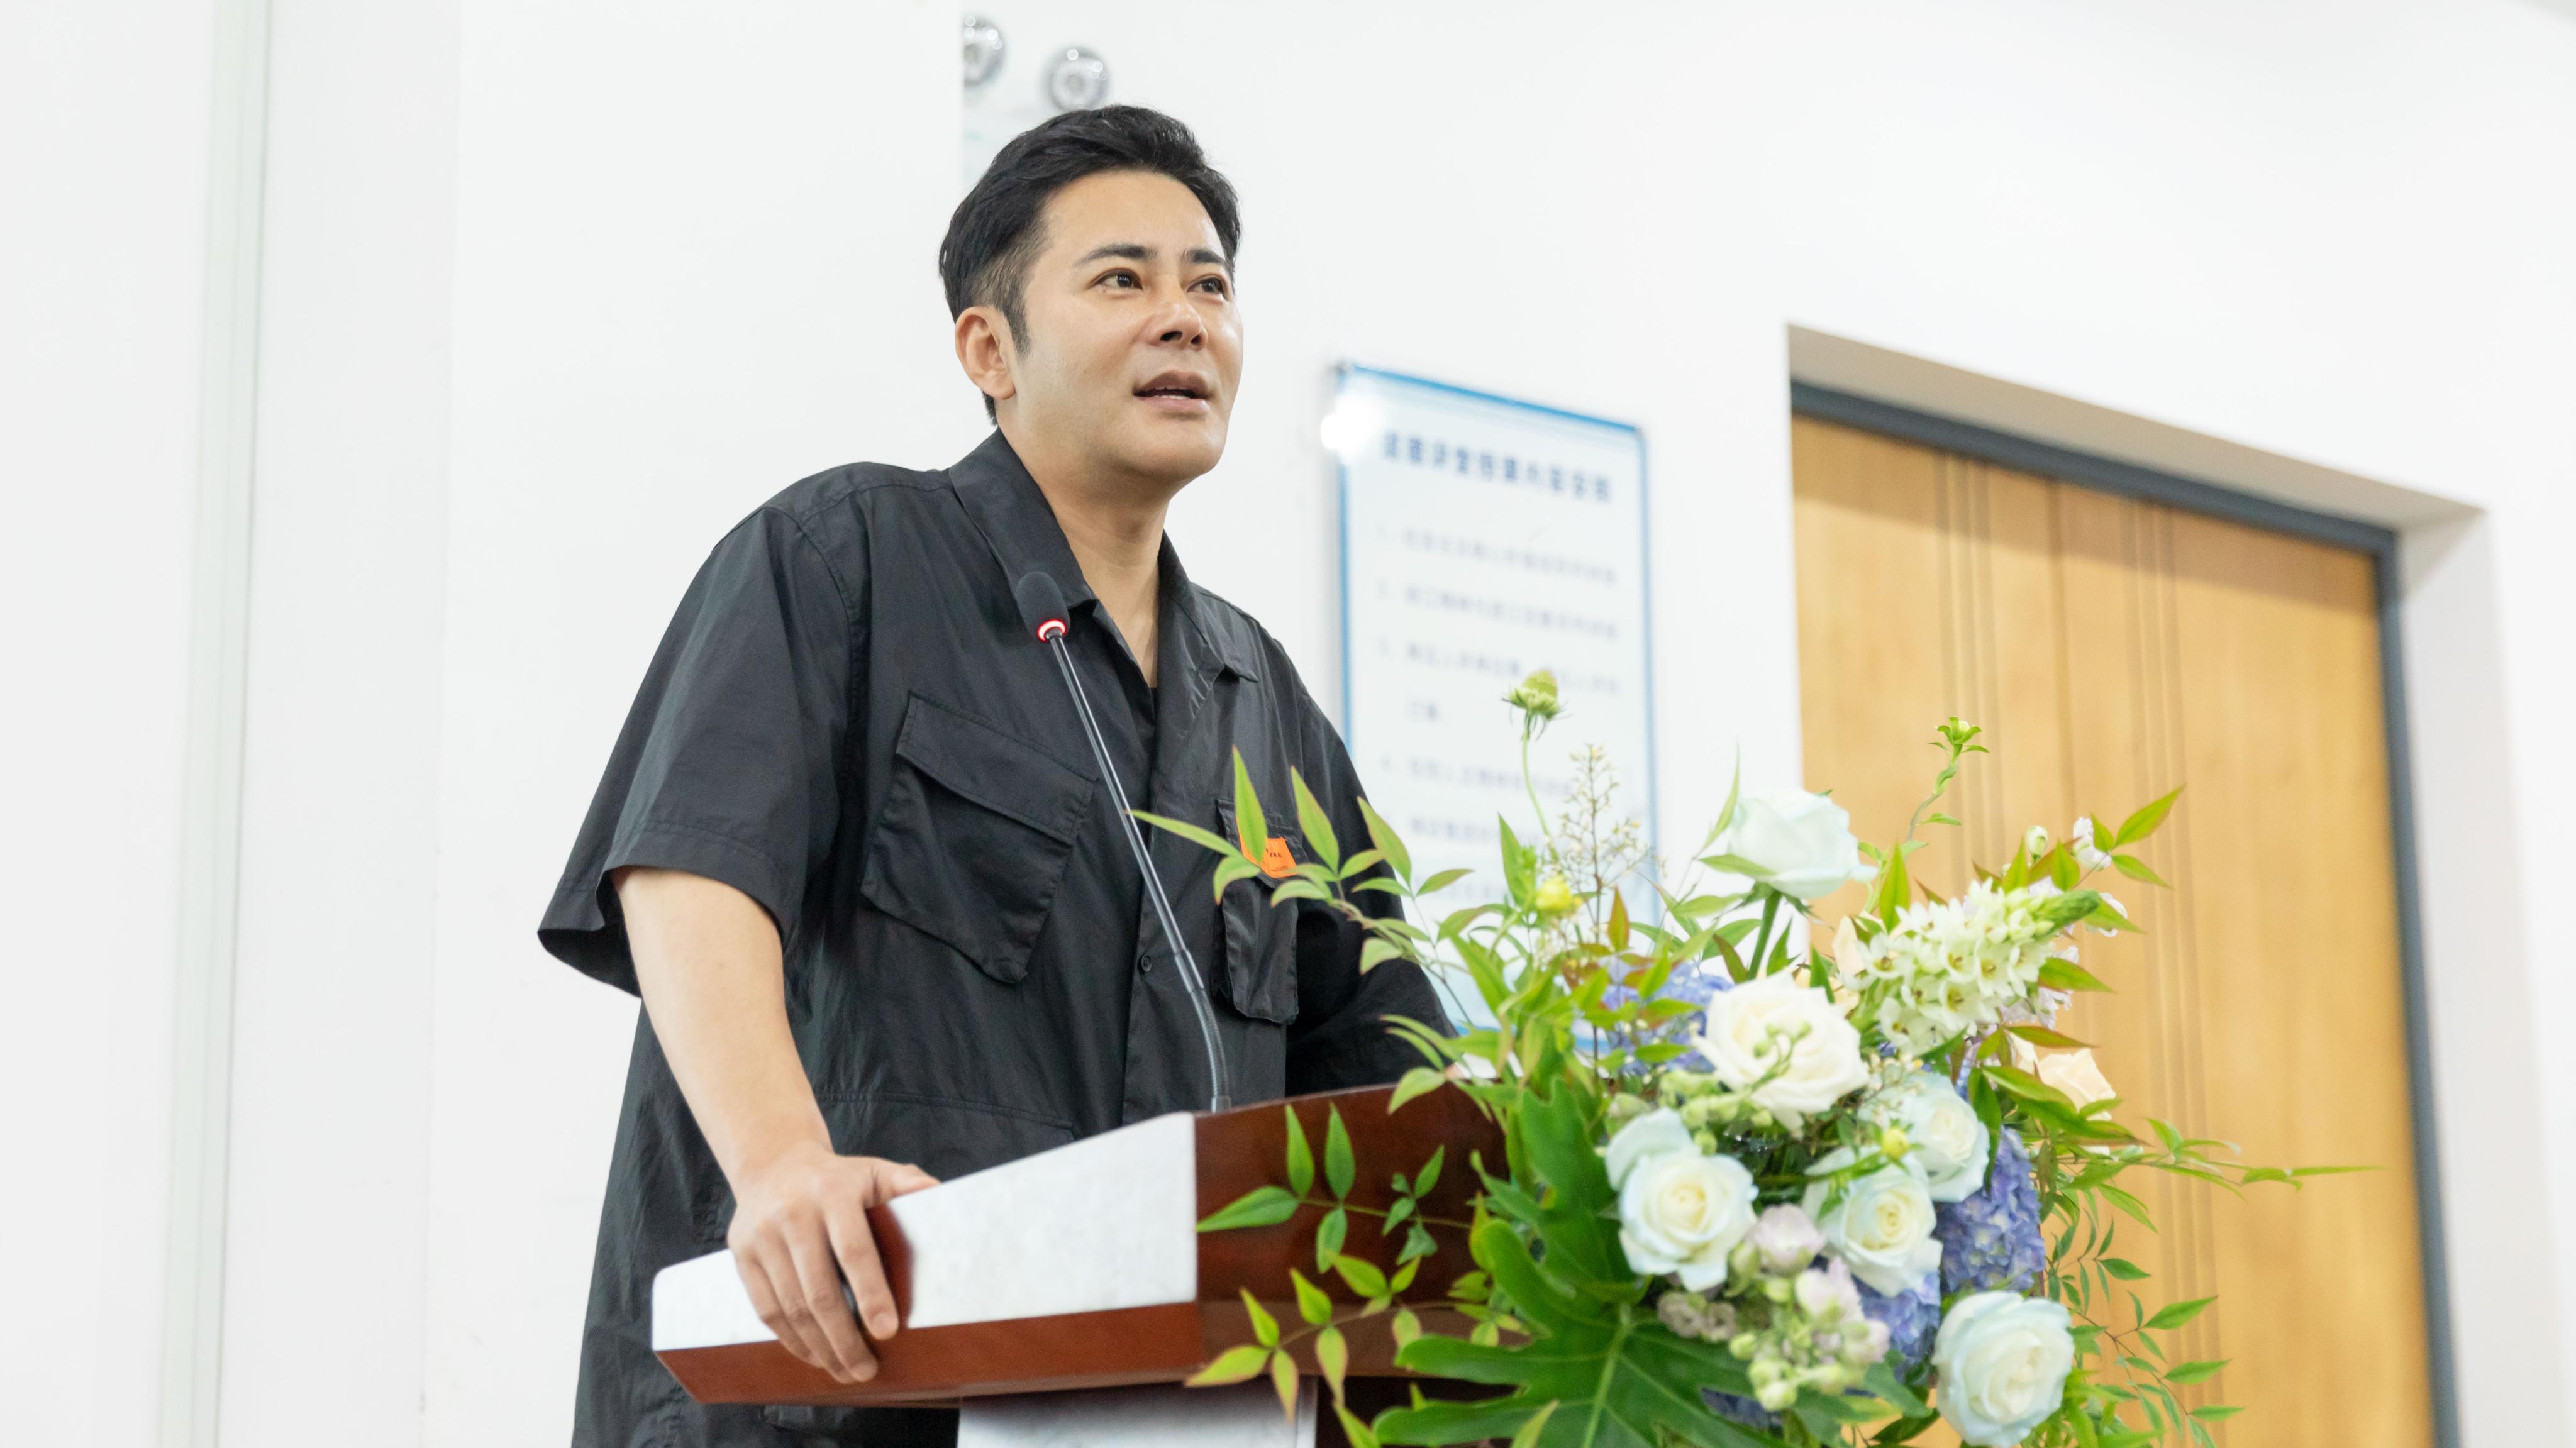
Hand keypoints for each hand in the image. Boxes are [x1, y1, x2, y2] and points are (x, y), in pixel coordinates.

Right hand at [726, 1142, 938, 1382]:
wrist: (773, 1165)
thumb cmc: (836, 1178)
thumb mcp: (872, 1171)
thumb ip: (904, 1182)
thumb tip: (934, 1192)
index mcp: (832, 1193)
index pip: (853, 1251)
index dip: (871, 1294)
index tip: (888, 1330)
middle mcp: (793, 1214)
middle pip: (819, 1291)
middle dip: (845, 1339)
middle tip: (867, 1369)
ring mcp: (762, 1237)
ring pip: (791, 1307)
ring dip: (820, 1347)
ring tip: (846, 1370)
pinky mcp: (742, 1256)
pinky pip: (766, 1310)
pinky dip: (792, 1340)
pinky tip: (815, 1355)